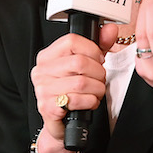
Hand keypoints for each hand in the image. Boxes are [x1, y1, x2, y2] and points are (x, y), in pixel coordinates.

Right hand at [30, 24, 119, 143]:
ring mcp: (42, 89)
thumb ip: (100, 45)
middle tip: (100, 80)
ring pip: (81, 83)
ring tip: (96, 92)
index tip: (99, 60)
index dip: (93, 50)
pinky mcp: (47, 107)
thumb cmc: (73, 92)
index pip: (71, 41)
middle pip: (79, 62)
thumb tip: (110, 29)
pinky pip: (77, 100)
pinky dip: (90, 102)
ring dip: (97, 89)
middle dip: (98, 73)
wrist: (61, 123)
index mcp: (47, 56)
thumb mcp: (87, 65)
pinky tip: (89, 103)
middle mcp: (41, 71)